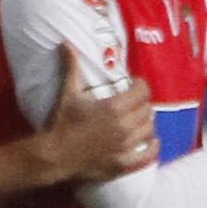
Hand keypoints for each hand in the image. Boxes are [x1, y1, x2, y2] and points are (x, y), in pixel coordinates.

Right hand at [40, 43, 155, 182]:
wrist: (54, 155)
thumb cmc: (61, 122)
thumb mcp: (68, 93)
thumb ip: (71, 67)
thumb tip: (66, 43)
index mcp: (114, 107)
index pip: (142, 91)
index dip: (141, 86)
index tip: (134, 85)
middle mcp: (124, 126)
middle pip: (147, 109)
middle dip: (142, 103)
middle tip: (134, 103)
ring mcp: (126, 147)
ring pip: (150, 130)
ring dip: (146, 123)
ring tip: (139, 120)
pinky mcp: (124, 164)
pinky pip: (148, 155)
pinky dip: (153, 147)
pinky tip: (151, 142)